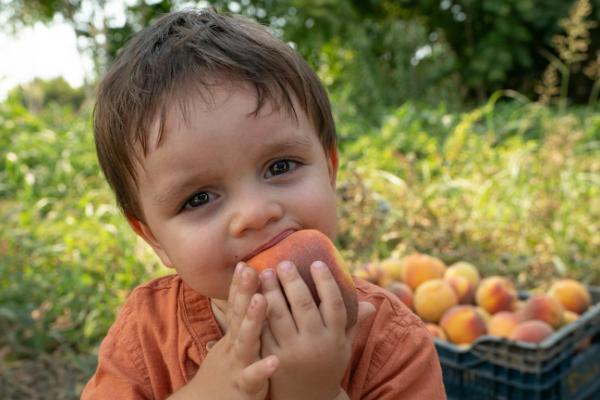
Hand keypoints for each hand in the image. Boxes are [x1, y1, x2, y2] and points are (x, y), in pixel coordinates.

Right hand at [169, 264, 277, 399]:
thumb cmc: (226, 370)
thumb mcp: (231, 343)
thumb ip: (240, 320)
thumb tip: (250, 295)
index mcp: (234, 335)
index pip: (235, 304)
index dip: (239, 284)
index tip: (245, 262)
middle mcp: (233, 345)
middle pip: (238, 315)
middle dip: (244, 291)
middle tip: (251, 269)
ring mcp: (237, 364)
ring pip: (245, 341)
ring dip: (252, 320)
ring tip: (261, 299)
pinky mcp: (244, 386)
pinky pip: (253, 376)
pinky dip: (262, 368)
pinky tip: (275, 361)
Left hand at [259, 261, 374, 399]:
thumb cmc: (327, 367)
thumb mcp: (343, 348)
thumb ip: (353, 324)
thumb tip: (370, 304)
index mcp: (335, 337)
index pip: (333, 304)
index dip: (326, 282)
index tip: (316, 262)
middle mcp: (316, 344)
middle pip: (304, 305)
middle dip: (292, 281)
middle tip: (283, 262)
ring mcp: (293, 352)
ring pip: (280, 315)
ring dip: (271, 291)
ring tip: (265, 272)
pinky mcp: (273, 358)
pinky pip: (264, 330)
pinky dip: (258, 312)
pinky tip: (252, 295)